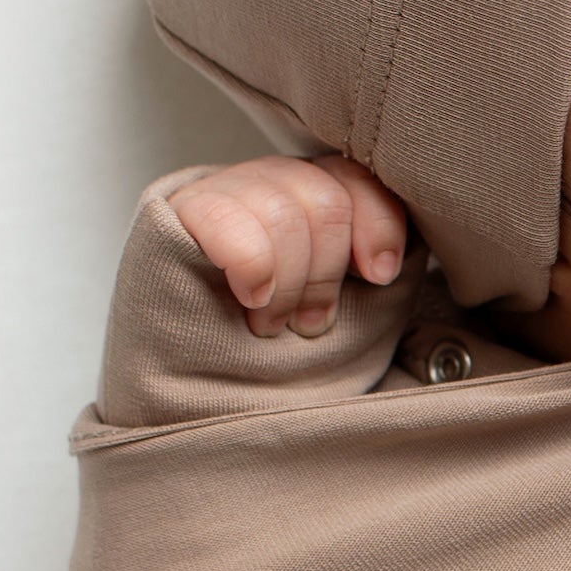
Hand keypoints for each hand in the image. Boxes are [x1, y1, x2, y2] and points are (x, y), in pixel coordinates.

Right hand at [168, 156, 409, 336]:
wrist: (199, 391)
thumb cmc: (277, 352)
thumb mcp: (340, 309)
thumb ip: (369, 272)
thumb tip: (393, 261)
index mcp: (313, 195)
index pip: (357, 178)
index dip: (377, 224)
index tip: (379, 275)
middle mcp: (270, 183)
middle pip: (324, 200)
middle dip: (325, 273)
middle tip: (309, 323)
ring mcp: (222, 193)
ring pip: (281, 212)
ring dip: (287, 283)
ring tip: (269, 323)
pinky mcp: (177, 213)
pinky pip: (223, 217)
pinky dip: (251, 263)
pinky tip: (251, 295)